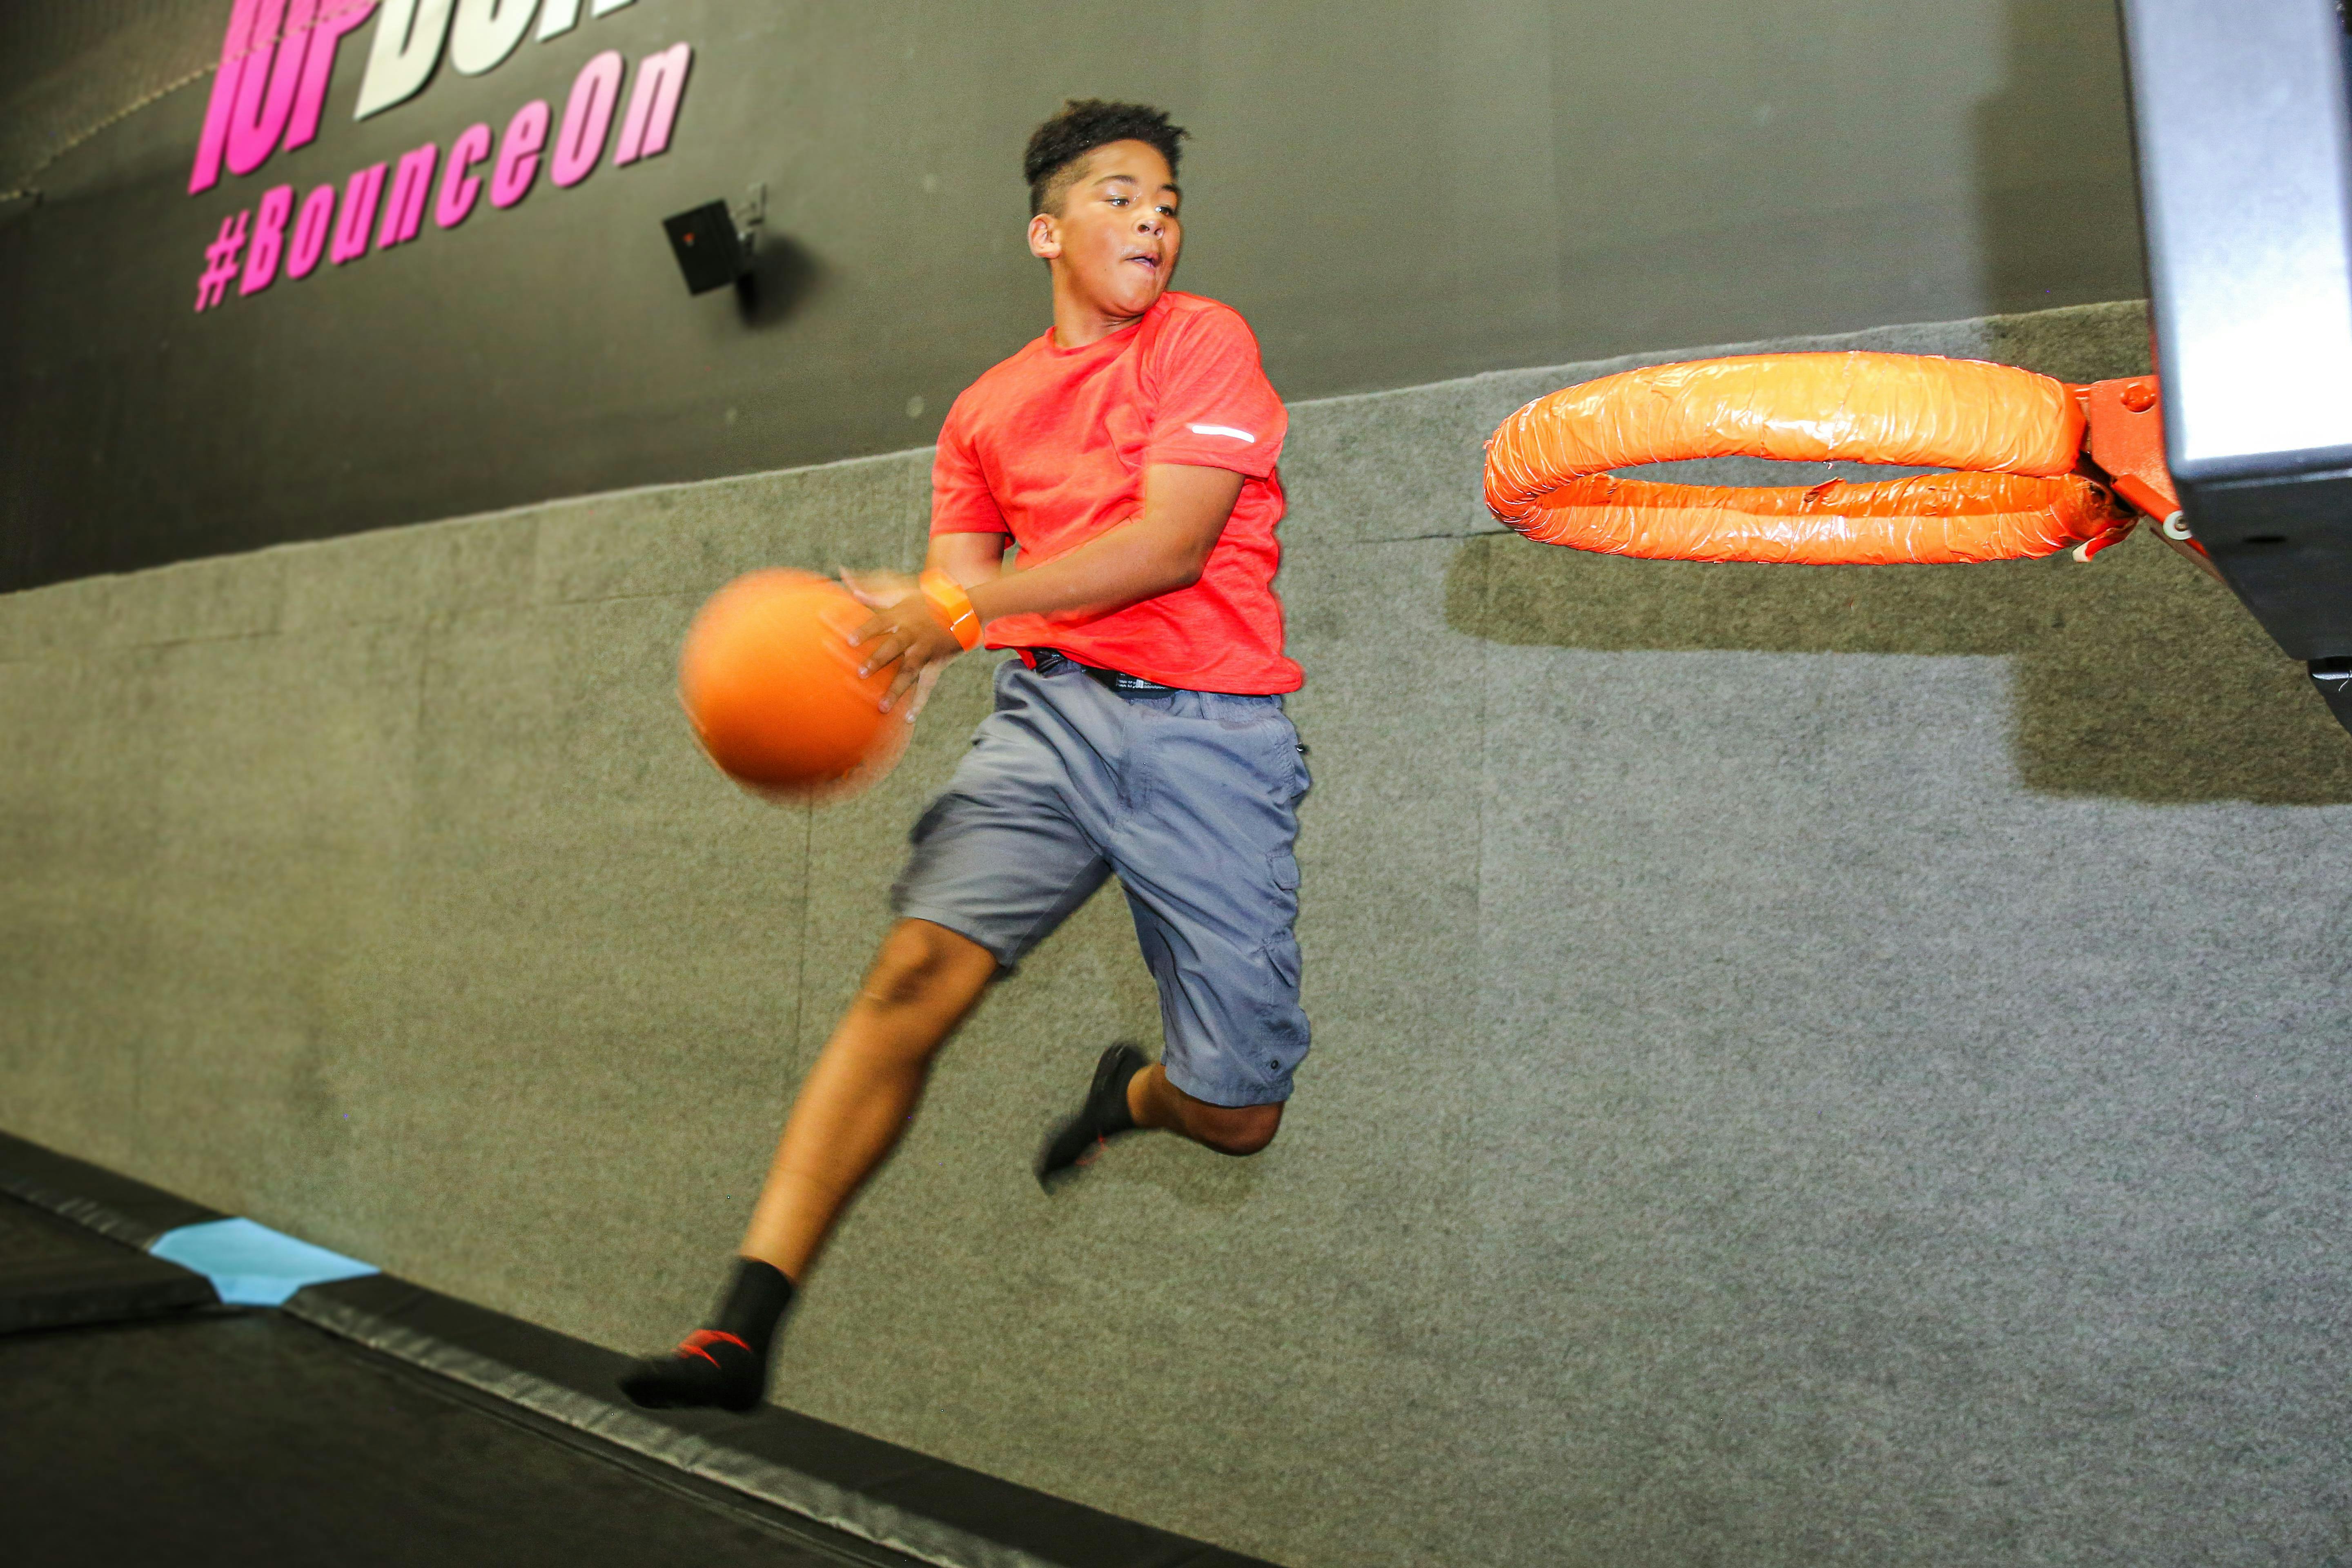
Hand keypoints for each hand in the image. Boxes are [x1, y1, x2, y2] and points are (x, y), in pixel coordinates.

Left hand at [841, 570, 961, 719]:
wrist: (964, 610)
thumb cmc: (928, 602)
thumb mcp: (902, 595)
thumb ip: (875, 597)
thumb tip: (852, 591)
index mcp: (902, 616)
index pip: (879, 622)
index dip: (865, 632)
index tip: (848, 642)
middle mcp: (913, 633)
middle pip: (894, 646)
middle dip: (878, 660)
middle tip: (861, 674)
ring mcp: (925, 649)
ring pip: (909, 670)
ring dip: (896, 689)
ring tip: (881, 707)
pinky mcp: (936, 662)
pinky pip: (927, 684)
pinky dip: (919, 702)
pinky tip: (908, 718)